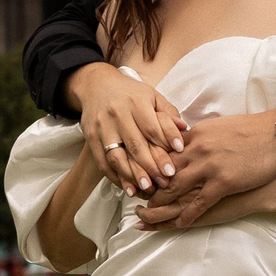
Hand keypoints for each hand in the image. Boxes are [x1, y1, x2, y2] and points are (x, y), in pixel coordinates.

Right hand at [65, 62, 186, 194]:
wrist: (96, 86)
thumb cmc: (130, 93)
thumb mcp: (151, 95)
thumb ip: (168, 112)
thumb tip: (184, 128)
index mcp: (135, 102)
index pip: (152, 126)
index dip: (166, 142)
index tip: (178, 155)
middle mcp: (117, 115)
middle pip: (135, 145)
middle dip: (151, 166)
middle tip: (165, 181)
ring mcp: (102, 128)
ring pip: (117, 156)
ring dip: (132, 175)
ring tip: (147, 188)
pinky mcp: (91, 139)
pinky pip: (103, 162)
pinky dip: (116, 177)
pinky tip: (128, 187)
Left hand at [133, 111, 275, 229]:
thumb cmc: (250, 131)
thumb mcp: (217, 127)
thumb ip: (199, 136)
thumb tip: (185, 141)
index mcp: (194, 134)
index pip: (164, 150)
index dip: (150, 163)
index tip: (140, 173)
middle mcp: (197, 149)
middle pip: (164, 170)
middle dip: (148, 184)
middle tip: (136, 196)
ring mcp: (209, 166)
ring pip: (175, 187)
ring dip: (160, 202)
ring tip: (148, 213)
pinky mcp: (223, 182)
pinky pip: (199, 203)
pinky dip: (187, 215)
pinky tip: (179, 224)